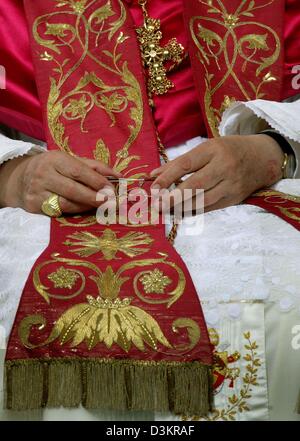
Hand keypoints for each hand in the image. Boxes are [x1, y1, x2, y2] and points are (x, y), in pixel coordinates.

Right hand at [0, 151, 120, 213]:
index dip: (97, 182)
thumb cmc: (54, 168)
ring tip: (101, 206)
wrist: (20, 179)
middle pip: (74, 190)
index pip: (79, 172)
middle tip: (111, 202)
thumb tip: (119, 175)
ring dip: (87, 207)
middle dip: (95, 198)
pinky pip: (60, 212)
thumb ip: (95, 167)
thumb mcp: (71, 161)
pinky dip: (75, 211)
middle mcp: (44, 175)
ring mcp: (37, 192)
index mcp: (55, 159)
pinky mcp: (34, 206)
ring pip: (67, 204)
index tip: (112, 189)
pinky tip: (85, 209)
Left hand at [150, 134, 283, 211]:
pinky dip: (194, 210)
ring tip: (167, 210)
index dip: (167, 178)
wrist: (262, 158)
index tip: (153, 188)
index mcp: (213, 150)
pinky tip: (182, 211)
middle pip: (194, 185)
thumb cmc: (228, 150)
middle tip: (157, 205)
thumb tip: (153, 174)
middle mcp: (224, 166)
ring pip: (203, 200)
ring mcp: (231, 184)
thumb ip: (180, 161)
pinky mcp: (235, 198)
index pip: (185, 165)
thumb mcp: (206, 148)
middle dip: (173, 197)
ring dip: (182, 207)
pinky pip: (211, 207)